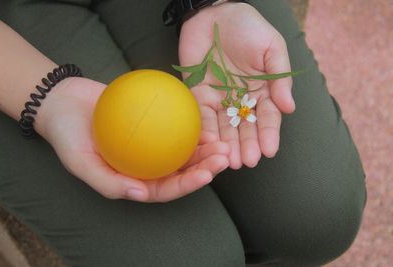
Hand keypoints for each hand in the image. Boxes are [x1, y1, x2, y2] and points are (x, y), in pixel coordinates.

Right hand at [35, 77, 229, 202]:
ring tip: (222, 138)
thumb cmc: (67, 136)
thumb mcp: (79, 162)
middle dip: (206, 167)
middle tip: (223, 155)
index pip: (166, 189)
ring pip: (183, 147)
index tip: (206, 174)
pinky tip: (205, 115)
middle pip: (181, 170)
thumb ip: (107, 183)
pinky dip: (190, 121)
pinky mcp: (153, 121)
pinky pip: (174, 122)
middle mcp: (146, 164)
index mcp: (134, 180)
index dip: (188, 185)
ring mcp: (151, 142)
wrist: (62, 102)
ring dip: (204, 146)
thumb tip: (139, 195)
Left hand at [178, 2, 294, 168]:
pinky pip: (202, 115)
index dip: (268, 134)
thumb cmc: (248, 27)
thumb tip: (289, 108)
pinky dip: (205, 130)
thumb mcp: (272, 47)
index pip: (267, 116)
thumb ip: (279, 77)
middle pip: (245, 127)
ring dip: (226, 144)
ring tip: (229, 161)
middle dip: (246, 145)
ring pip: (224, 126)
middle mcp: (241, 98)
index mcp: (262, 90)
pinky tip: (209, 144)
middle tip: (245, 162)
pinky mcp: (199, 94)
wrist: (214, 13)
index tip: (269, 151)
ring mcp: (220, 98)